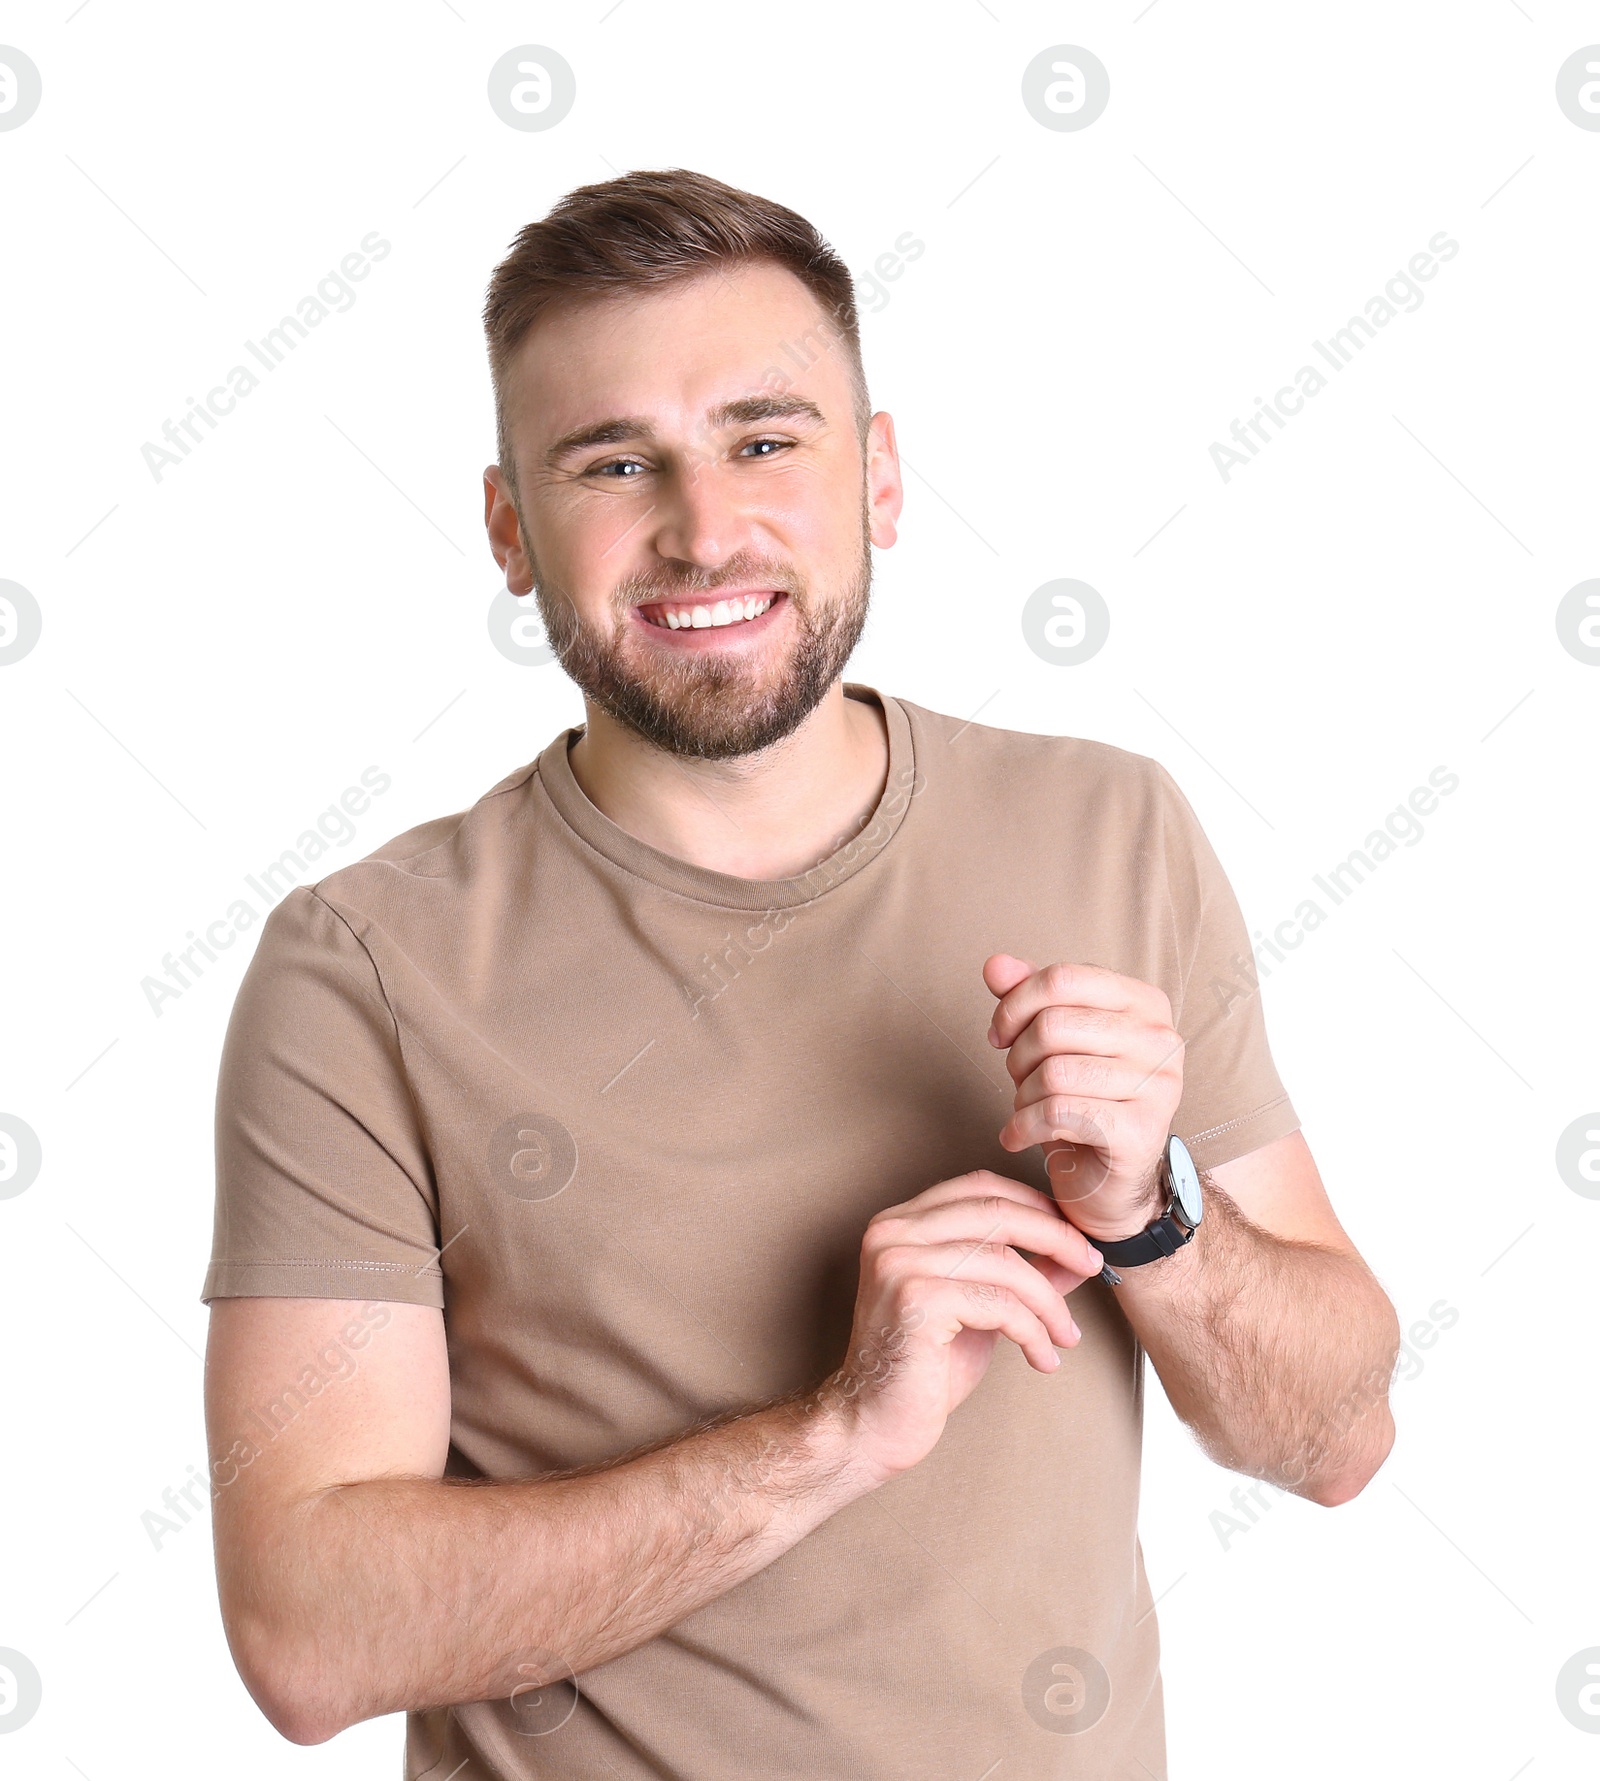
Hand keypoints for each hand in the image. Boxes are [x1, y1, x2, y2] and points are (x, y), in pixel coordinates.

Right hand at [828, 1171, 1103, 1482]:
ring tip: (1066, 1335)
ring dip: (1050, 1301)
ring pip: (1005, 1262)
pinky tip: (1043, 1358)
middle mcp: (893, 1233)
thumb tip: (1077, 1252)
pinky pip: (999, 1304)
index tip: (1074, 1235)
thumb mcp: (980, 1309)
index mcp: (901, 1223)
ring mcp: (900, 1263)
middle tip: (1093, 1265)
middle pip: (997, 1212)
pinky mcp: (915, 1300)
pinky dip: (1033, 1332)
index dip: (1034, 1204)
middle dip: (1058, 1238)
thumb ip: (1020, 1274)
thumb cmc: (924, 1369)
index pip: (979, 1186)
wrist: (872, 1425)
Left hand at [983, 954, 1183, 1242]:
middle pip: (1054, 1025)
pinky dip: (1024, 1126)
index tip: (999, 1035)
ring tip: (1024, 1110)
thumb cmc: (1081, 1102)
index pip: (1063, 978)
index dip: (1015, 1005)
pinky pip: (1059, 1114)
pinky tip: (1018, 1136)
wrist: (1108, 1182)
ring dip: (1021, 1097)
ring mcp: (1159, 1087)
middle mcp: (1162, 1039)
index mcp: (1145, 1003)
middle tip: (1018, 1081)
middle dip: (1017, 1057)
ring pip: (1054, 1073)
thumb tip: (995, 964)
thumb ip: (1028, 997)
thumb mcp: (1052, 1043)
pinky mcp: (1143, 1133)